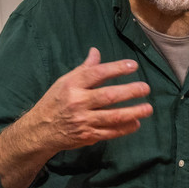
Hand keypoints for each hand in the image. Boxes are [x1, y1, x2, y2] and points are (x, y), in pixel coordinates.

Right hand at [0, 48, 151, 187]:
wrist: (40, 130)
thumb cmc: (55, 102)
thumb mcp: (64, 81)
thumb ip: (84, 69)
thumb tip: (96, 52)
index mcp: (72, 85)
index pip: (97, 74)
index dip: (116, 69)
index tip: (133, 66)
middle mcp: (78, 102)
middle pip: (108, 96)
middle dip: (129, 92)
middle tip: (145, 88)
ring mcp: (83, 121)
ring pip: (112, 116)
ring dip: (132, 112)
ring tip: (148, 108)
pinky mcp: (87, 135)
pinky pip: (109, 132)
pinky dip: (124, 129)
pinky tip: (136, 123)